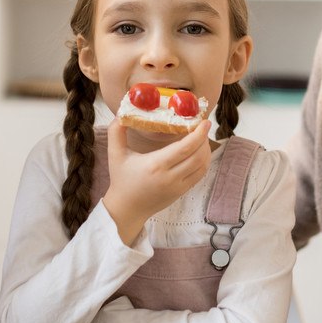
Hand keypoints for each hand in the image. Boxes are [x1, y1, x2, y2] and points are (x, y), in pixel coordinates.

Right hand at [100, 119, 212, 245]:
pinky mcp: (181, 192)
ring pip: (202, 166)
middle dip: (205, 139)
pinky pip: (199, 175)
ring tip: (202, 138)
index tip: (204, 122)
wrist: (127, 209)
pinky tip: (199, 152)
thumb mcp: (115, 154)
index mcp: (155, 165)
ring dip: (206, 150)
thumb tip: (121, 113)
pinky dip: (203, 161)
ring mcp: (178, 186)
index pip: (185, 147)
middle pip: (198, 156)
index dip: (199, 134)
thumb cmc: (121, 180)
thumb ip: (116, 132)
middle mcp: (170, 177)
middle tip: (203, 126)